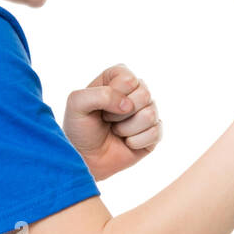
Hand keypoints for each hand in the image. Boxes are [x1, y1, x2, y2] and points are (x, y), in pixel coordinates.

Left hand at [62, 64, 161, 179]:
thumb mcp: (77, 103)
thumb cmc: (80, 128)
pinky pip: (156, 133)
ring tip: (116, 131)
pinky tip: (127, 142)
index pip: (128, 80)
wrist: (85, 157)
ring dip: (126, 129)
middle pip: (144, 95)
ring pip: (150, 115)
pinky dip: (135, 142)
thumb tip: (128, 106)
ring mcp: (147, 110)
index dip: (113, 96)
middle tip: (108, 120)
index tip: (100, 107)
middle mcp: (136, 90)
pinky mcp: (155, 131)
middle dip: (120, 114)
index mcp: (118, 76)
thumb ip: (100, 95)